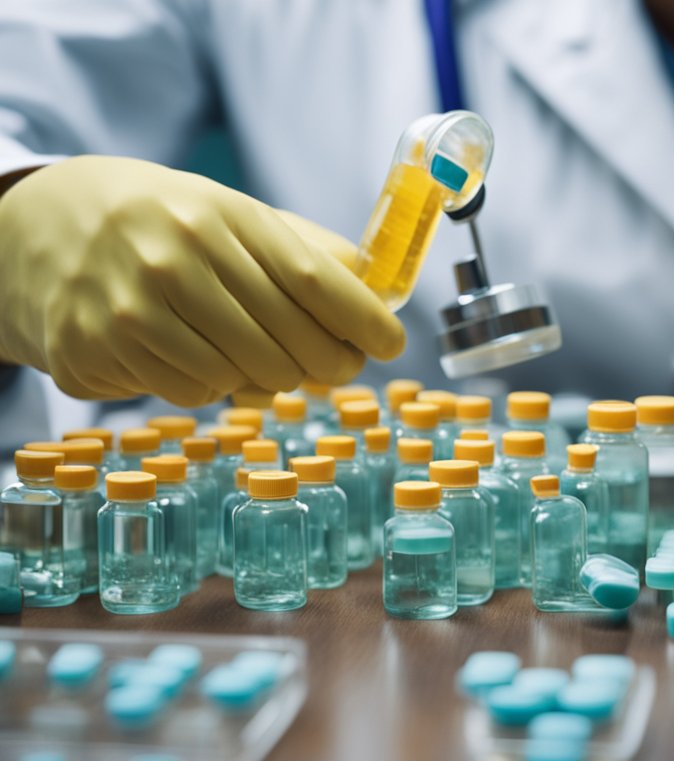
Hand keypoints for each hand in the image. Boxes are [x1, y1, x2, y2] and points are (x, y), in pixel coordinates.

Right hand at [0, 155, 404, 405]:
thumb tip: (379, 291)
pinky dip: (207, 385)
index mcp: (221, 215)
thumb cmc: (161, 223)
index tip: (393, 343)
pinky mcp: (92, 348)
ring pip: (240, 378)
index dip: (365, 322)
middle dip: (327, 365)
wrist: (41, 225)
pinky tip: (192, 354)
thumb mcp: (230, 213)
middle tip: (334, 366)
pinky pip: (189, 394)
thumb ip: (306, 250)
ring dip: (261, 376)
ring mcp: (128, 305)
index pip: (314, 281)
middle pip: (287, 344)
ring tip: (250, 350)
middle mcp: (174, 256)